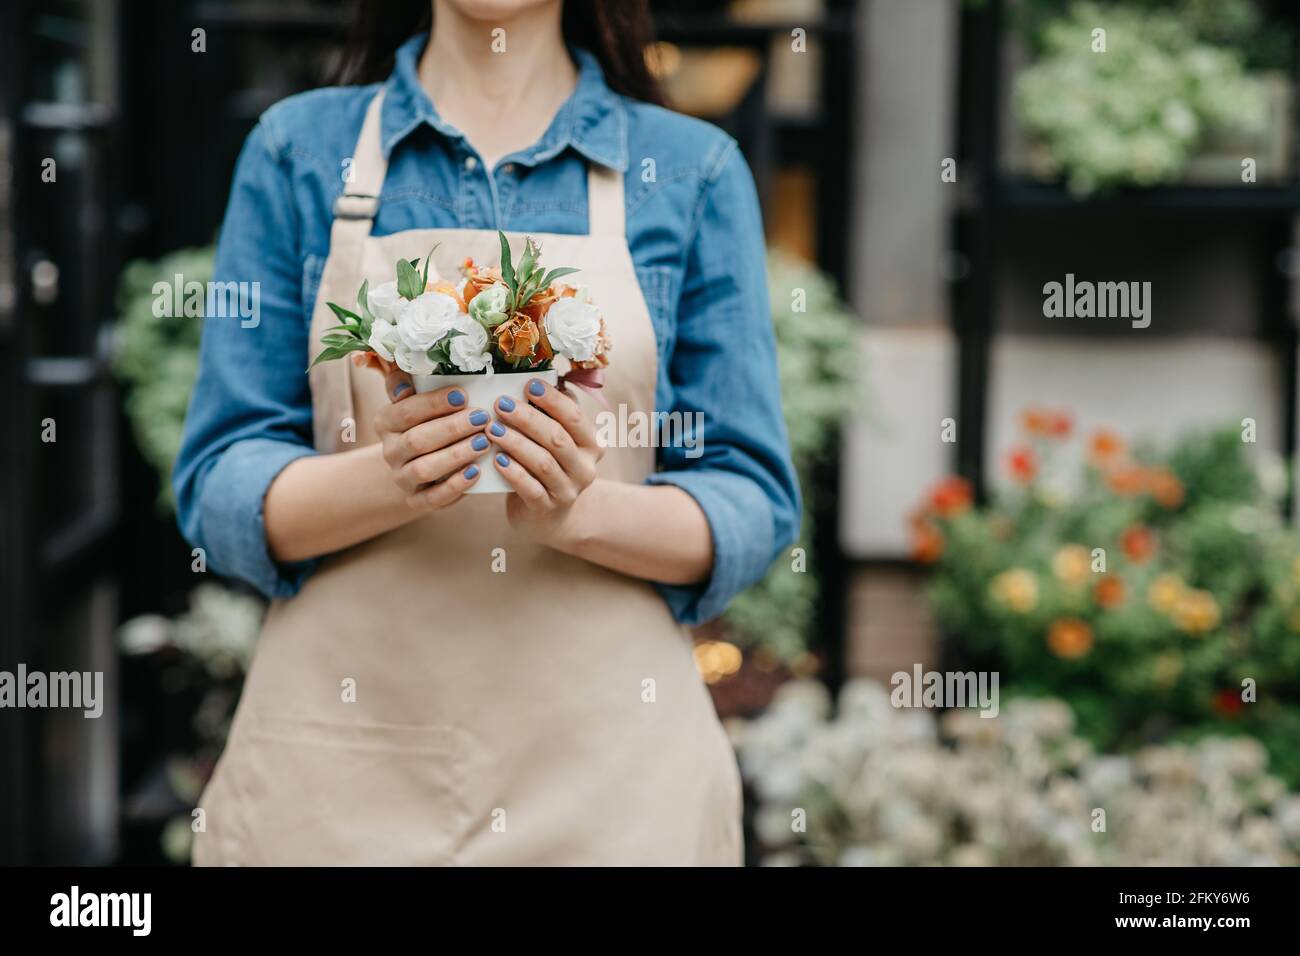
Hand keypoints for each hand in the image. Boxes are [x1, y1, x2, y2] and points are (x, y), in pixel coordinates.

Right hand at [372, 366, 491, 510]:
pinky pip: (433, 498)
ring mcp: (401, 478)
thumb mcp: (414, 398)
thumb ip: (407, 382)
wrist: (417, 462)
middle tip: (482, 418)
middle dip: (452, 428)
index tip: (463, 395)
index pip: (406, 411)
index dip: (434, 403)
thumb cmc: (425, 422)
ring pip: (424, 469)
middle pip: (417, 441)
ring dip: (456, 455)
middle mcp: (390, 451)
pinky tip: (477, 472)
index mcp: (385, 422)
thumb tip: (405, 382)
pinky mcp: (416, 500)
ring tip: (483, 443)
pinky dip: (455, 486)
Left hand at [486, 377, 602, 537]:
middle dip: (528, 418)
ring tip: (492, 429)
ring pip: (543, 462)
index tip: (529, 384)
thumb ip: (552, 414)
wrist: (549, 515)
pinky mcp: (547, 508)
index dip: (553, 399)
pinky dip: (513, 472)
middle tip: (501, 404)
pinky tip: (497, 460)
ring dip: (515, 442)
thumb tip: (539, 378)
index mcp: (592, 444)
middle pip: (557, 438)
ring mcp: (568, 491)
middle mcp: (585, 468)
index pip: (574, 417)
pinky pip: (530, 488)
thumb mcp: (557, 440)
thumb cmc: (549, 466)